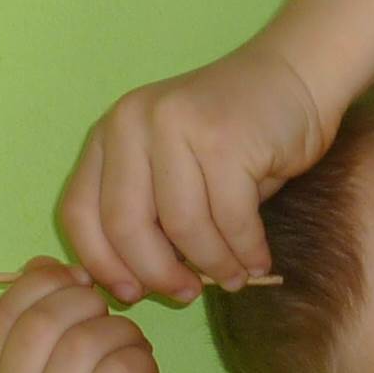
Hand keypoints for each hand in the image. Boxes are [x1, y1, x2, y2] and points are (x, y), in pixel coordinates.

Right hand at [0, 258, 213, 372]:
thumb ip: (46, 326)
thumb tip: (40, 264)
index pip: (1, 322)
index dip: (42, 286)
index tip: (80, 283)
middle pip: (39, 326)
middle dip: (86, 305)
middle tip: (115, 320)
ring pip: (84, 343)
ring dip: (123, 334)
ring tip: (136, 353)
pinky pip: (119, 370)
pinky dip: (142, 360)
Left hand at [61, 41, 330, 304]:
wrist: (294, 77)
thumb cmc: (234, 137)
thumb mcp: (174, 171)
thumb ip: (148, 216)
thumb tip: (134, 286)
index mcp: (109, 134)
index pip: (79, 212)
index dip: (102, 263)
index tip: (131, 295)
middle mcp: (131, 122)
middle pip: (125, 226)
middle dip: (158, 274)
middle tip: (187, 294)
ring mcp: (176, 124)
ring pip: (181, 227)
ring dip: (212, 265)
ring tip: (234, 278)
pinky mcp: (224, 138)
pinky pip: (229, 218)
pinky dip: (246, 250)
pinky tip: (258, 260)